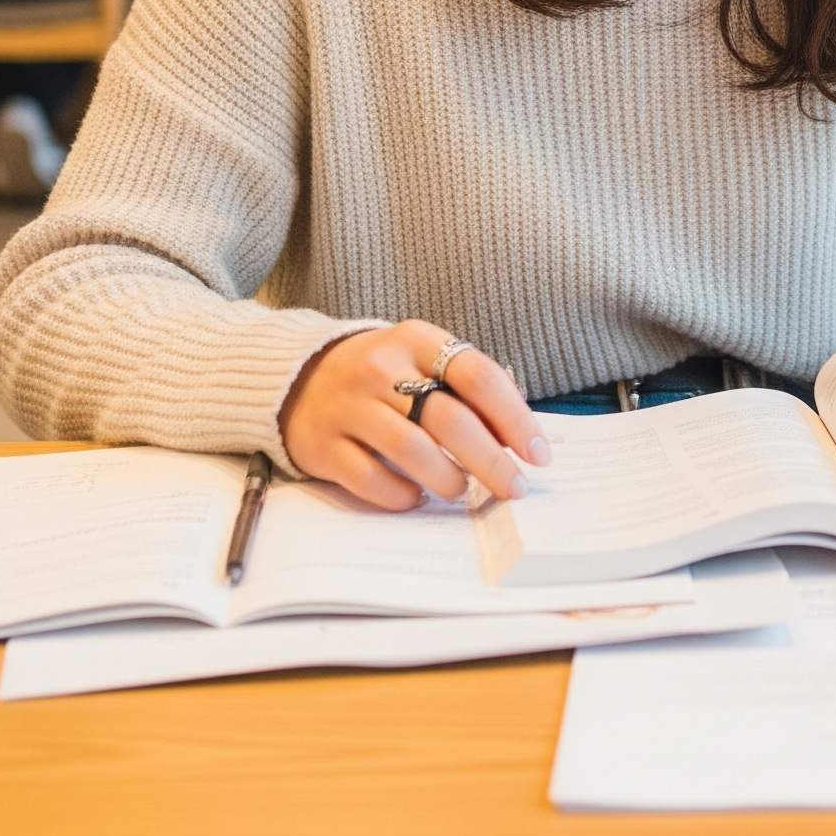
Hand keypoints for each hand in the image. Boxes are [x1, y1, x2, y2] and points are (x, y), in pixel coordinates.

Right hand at [279, 321, 551, 510]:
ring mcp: (349, 406)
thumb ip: (469, 389)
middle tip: (514, 488)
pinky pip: (371, 479)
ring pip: (413, 451)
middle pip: (450, 419)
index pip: (478, 376)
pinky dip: (402, 495)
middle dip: (492, 460)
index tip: (539, 454)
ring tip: (461, 488)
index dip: (514, 418)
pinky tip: (415, 496)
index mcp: (417, 340)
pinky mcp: (323, 444)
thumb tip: (521, 438)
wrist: (296, 376)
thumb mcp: (423, 360)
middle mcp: (382, 368)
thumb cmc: (383, 374)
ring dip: (448, 478)